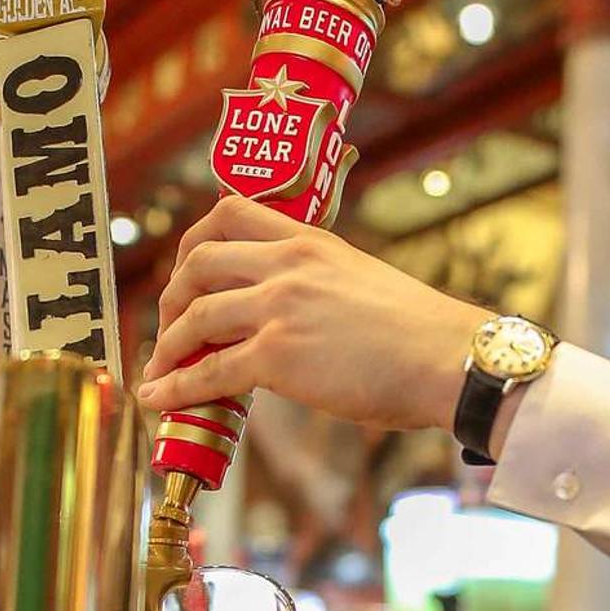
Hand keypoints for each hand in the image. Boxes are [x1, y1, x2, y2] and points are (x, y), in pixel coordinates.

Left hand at [138, 195, 494, 430]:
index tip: (187, 270)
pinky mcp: (278, 356)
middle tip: (170, 324)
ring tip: (160, 366)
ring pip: (195, 316)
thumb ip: (319, 284)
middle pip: (198, 262)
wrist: (449, 358)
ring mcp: (279, 308)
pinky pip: (209, 371)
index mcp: (310, 240)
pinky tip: (161, 397)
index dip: (194, 241)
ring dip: (168, 344)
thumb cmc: (420, 333)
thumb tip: (295, 315)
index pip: (229, 213)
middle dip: (172, 296)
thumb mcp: (362, 279)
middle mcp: (287, 265)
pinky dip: (176, 387)